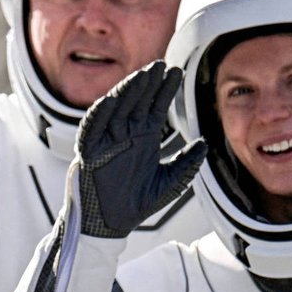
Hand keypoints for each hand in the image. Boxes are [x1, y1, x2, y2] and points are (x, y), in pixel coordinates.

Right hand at [74, 62, 206, 237]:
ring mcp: (107, 141)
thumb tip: (203, 144)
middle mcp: (126, 135)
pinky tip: (111, 100)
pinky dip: (99, 115)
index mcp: (144, 139)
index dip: (165, 91)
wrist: (111, 226)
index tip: (176, 73)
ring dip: (127, 92)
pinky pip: (92, 129)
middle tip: (161, 65)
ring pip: (116, 109)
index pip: (155, 108)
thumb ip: (186, 164)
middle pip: (137, 102)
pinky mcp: (88, 152)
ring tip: (141, 76)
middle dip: (148, 84)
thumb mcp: (169, 183)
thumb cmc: (137, 205)